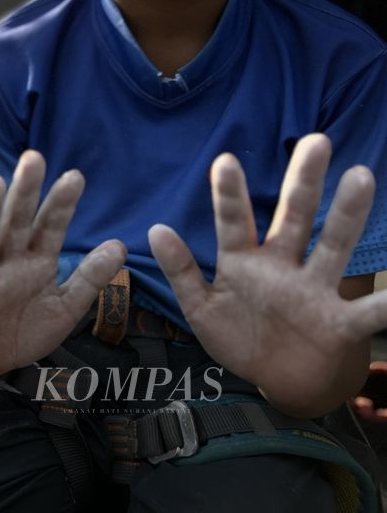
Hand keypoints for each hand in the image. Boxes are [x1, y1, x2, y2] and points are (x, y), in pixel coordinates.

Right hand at [0, 151, 125, 378]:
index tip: (76, 177)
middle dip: (25, 193)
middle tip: (34, 158)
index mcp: (34, 261)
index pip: (48, 227)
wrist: (0, 366)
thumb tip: (122, 244)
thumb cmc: (30, 330)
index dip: (60, 204)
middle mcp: (8, 263)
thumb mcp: (67, 305)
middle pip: (15, 223)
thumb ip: (90, 276)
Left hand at [150, 133, 384, 411]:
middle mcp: (283, 267)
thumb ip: (181, 271)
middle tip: (316, 141)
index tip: (225, 160)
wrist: (277, 380)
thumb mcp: (200, 307)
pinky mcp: (340, 323)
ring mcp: (314, 291)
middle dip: (304, 181)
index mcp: (244, 262)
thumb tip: (155, 229)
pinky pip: (370, 310)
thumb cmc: (238, 336)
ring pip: (334, 246)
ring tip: (361, 175)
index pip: (235, 222)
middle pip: (295, 217)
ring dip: (348, 214)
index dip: (229, 195)